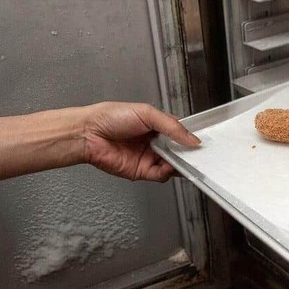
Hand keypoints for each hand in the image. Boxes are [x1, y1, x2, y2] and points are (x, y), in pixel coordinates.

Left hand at [82, 101, 199, 181]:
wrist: (88, 134)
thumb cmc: (110, 117)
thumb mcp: (147, 114)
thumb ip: (172, 127)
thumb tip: (192, 139)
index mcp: (157, 125)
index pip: (180, 133)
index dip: (191, 138)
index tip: (200, 142)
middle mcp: (155, 142)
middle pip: (179, 151)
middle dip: (188, 153)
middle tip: (198, 154)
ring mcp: (149, 157)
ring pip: (173, 165)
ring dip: (180, 164)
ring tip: (184, 160)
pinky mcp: (142, 171)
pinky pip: (161, 175)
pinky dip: (167, 172)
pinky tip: (168, 166)